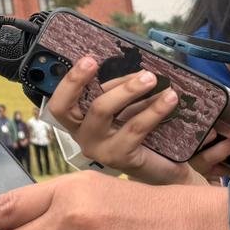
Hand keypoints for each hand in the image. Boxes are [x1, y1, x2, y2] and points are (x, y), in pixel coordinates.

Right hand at [47, 57, 229, 185]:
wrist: (163, 169)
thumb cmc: (139, 135)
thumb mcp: (125, 109)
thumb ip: (120, 92)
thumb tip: (134, 68)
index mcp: (78, 121)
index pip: (60, 103)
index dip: (69, 81)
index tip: (88, 59)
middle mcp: (82, 135)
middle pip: (72, 107)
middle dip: (84, 81)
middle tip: (97, 62)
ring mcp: (98, 148)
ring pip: (102, 111)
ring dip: (128, 90)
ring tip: (151, 78)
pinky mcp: (119, 158)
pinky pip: (133, 127)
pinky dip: (153, 110)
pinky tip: (169, 100)